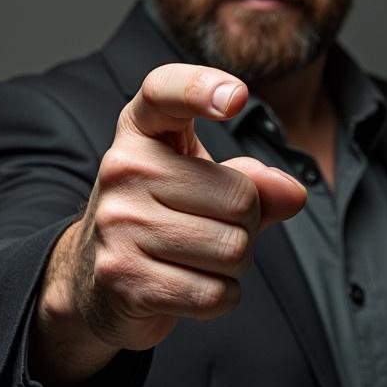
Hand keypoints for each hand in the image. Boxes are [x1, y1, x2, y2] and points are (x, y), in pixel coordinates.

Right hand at [32, 64, 305, 385]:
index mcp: (141, 129)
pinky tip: (193, 285)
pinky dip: (221, 298)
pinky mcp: (122, 276)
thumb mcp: (205, 184)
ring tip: (200, 258)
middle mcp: (121, 167)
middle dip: (247, 225)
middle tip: (212, 228)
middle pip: (240, 197)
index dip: (203, 88)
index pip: (165, 90)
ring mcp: (117, 222)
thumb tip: (292, 193)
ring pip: (233, 250)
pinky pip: (213, 293)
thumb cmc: (163, 217)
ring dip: (235, 265)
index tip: (237, 98)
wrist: (95, 281)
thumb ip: (254, 183)